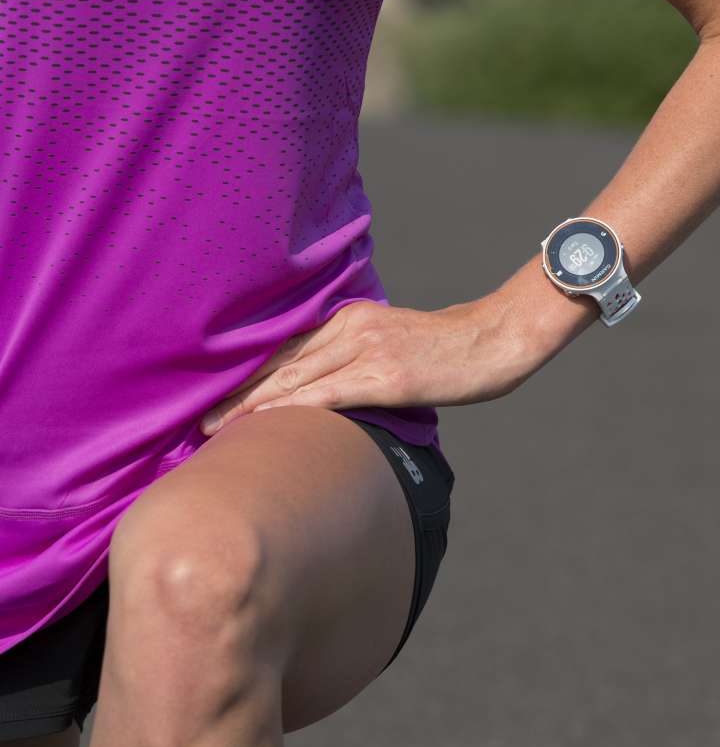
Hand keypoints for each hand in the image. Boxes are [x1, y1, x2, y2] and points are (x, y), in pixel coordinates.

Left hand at [198, 295, 531, 436]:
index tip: (216, 396)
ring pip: (296, 378)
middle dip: (238, 393)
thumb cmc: (449, 350)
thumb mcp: (396, 341)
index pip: (288, 347)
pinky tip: (265, 425)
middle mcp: (352, 328)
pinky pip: (329, 394)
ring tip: (215, 428)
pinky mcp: (386, 376)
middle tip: (198, 420)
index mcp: (352, 318)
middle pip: (282, 362)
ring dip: (252, 406)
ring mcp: (368, 350)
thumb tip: (332, 387)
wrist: (494, 339)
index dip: (250, 374)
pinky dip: (292, 409)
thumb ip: (360, 354)